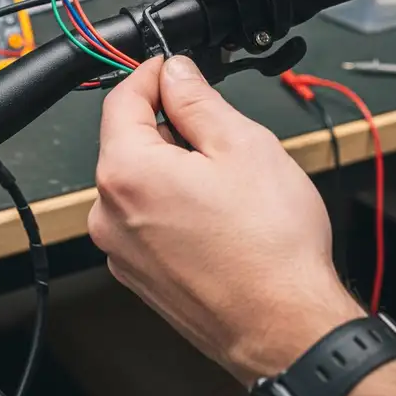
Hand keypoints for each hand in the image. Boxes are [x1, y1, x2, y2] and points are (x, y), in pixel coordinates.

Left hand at [88, 56, 363, 385]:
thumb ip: (197, 100)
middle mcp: (110, 214)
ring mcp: (121, 249)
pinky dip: (171, 200)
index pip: (122, 99)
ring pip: (140, 179)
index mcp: (128, 173)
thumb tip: (176, 73)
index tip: (173, 67)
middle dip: (167, 123)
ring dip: (172, 164)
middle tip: (214, 127)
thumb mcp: (241, 145)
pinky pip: (145, 216)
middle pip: (128, 141)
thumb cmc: (270, 246)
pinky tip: (214, 213)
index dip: (151, 74)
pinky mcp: (139, 272)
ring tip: (224, 179)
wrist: (286, 327)